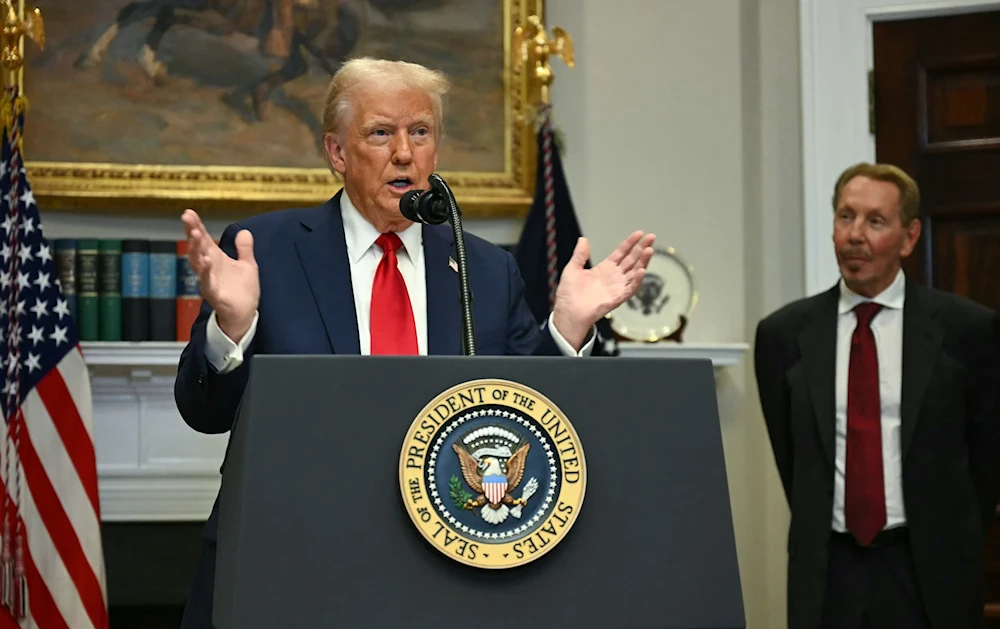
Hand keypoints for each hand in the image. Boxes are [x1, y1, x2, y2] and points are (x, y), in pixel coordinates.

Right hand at [181, 209, 259, 340]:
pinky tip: (207, 262)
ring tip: (195, 235)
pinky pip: (207, 283)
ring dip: (195, 249)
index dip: (196, 226)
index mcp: (215, 258)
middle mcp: (209, 268)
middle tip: (187, 218)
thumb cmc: (242, 290)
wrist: (245, 313)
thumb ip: (244, 249)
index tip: (189, 212)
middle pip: (197, 248)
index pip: (203, 239)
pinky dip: (206, 273)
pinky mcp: (214, 294)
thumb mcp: (247, 265)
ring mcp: (209, 281)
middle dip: (191, 233)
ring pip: (198, 264)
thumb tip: (244, 231)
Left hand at [552, 231, 655, 348]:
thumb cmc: (569, 294)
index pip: (621, 253)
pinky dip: (637, 280)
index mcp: (604, 268)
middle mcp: (614, 277)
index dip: (630, 243)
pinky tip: (641, 270)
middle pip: (632, 260)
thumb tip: (583, 239)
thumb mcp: (572, 269)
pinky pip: (630, 289)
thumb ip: (580, 255)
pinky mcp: (617, 298)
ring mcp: (617, 287)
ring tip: (649, 250)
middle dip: (642, 248)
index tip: (639, 233)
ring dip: (643, 261)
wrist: (568, 313)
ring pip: (634, 272)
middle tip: (651, 237)